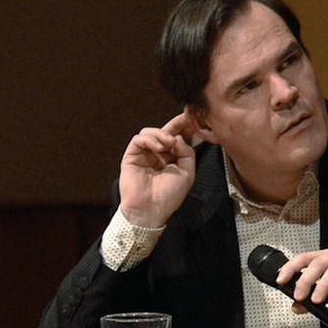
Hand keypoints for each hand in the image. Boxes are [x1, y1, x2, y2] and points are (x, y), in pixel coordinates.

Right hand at [117, 111, 199, 228]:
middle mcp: (158, 154)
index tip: (195, 118)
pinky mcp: (131, 156)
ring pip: (151, 132)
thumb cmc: (169, 195)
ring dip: (162, 133)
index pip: (178, 137)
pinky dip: (150, 139)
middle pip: (166, 131)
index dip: (185, 127)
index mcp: (172, 158)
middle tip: (185, 118)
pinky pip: (138, 139)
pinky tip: (159, 147)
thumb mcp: (187, 172)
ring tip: (169, 143)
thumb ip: (186, 152)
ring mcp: (144, 154)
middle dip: (176, 123)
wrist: (151, 209)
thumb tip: (178, 137)